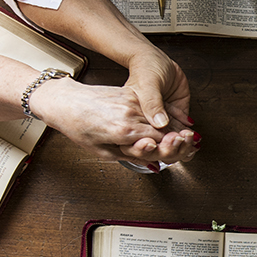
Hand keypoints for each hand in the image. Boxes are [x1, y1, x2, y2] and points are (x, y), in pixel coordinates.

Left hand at [32, 77, 197, 163]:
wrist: (65, 101)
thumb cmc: (78, 126)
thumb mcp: (103, 151)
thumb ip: (131, 156)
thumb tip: (152, 162)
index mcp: (125, 130)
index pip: (160, 142)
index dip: (174, 149)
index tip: (185, 153)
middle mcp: (131, 113)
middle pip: (164, 129)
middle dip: (178, 139)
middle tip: (191, 146)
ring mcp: (131, 101)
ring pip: (159, 117)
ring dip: (172, 127)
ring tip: (183, 136)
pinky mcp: (129, 93)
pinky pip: (151, 107)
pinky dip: (160, 116)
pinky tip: (167, 122)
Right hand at [123, 47, 192, 139]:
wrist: (157, 57)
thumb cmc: (146, 68)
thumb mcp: (147, 85)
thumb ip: (152, 104)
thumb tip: (160, 123)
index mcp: (134, 117)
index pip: (144, 138)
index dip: (154, 145)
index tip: (165, 146)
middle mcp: (149, 120)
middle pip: (160, 141)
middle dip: (172, 145)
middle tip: (181, 141)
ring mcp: (163, 117)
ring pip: (172, 136)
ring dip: (183, 139)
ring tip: (190, 139)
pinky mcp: (175, 112)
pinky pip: (183, 125)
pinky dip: (189, 130)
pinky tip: (195, 135)